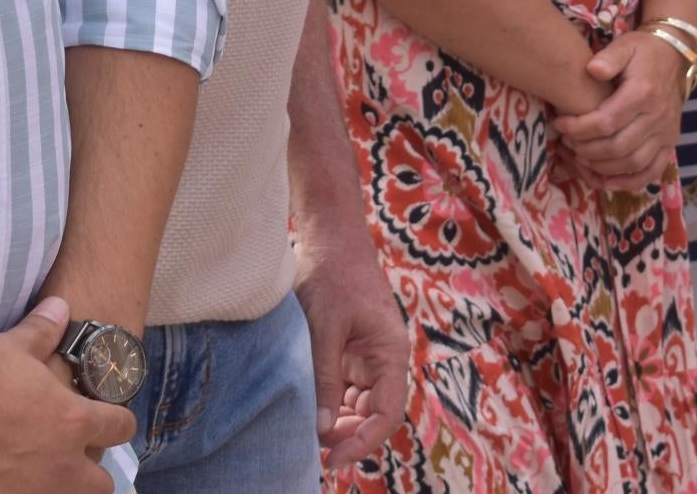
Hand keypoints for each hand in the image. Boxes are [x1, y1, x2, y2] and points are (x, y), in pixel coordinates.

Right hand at [0, 297, 133, 493]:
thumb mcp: (16, 346)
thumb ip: (44, 332)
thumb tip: (61, 307)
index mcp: (73, 422)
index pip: (119, 428)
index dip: (115, 423)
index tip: (108, 423)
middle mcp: (60, 466)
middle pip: (100, 484)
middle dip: (91, 473)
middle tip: (73, 460)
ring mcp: (29, 493)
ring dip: (56, 489)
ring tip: (37, 477)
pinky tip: (0, 485)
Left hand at [293, 214, 411, 469]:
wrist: (329, 237)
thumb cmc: (333, 275)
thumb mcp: (325, 329)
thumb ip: (324, 379)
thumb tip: (320, 430)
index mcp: (390, 353)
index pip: (386, 413)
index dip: (363, 442)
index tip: (333, 460)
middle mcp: (384, 360)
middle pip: (372, 414)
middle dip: (347, 435)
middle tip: (313, 448)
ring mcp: (366, 357)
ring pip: (357, 405)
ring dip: (336, 421)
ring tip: (306, 431)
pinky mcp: (349, 352)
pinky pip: (343, 389)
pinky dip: (328, 403)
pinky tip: (307, 410)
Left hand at [549, 31, 688, 188]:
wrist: (674, 56)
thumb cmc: (643, 52)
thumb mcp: (625, 46)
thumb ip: (608, 58)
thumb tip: (592, 70)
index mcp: (644, 93)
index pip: (606, 121)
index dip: (578, 127)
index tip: (560, 123)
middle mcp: (658, 117)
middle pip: (617, 146)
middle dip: (585, 149)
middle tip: (567, 141)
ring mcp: (666, 134)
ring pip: (632, 163)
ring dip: (602, 167)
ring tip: (580, 157)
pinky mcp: (670, 144)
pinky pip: (650, 173)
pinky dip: (628, 182)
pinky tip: (605, 180)